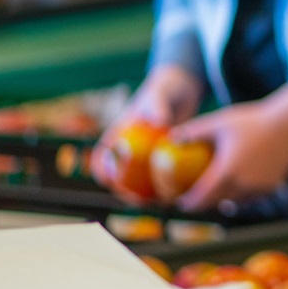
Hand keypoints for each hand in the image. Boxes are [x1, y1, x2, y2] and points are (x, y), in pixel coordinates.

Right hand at [90, 63, 203, 198]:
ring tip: (155, 203)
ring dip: (144, 191)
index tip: (108, 181)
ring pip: (141, 177)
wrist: (185, 85)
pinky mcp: (165, 154)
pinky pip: (162, 172)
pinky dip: (166, 183)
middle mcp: (132, 143)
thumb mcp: (162, 93)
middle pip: (121, 172)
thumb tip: (158, 122)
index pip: (104, 152)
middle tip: (135, 200)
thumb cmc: (168, 86)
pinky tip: (177, 193)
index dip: (101, 168)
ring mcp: (148, 151)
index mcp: (122, 130)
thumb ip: (158, 104)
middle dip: (123, 189)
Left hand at [167, 84, 287, 211]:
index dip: (189, 203)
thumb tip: (173, 137)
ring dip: (224, 200)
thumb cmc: (254, 121)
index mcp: (226, 172)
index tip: (180, 203)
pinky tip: (239, 186)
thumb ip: (194, 131)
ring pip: (236, 201)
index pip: (202, 196)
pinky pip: (252, 197)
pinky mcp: (272, 186)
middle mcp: (242, 185)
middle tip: (195, 200)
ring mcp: (259, 188)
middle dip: (204, 204)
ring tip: (216, 194)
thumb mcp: (220, 122)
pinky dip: (242, 195)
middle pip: (217, 202)